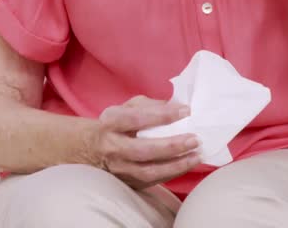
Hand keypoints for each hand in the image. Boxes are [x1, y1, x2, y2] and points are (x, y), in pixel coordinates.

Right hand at [88, 95, 202, 189]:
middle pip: (143, 150)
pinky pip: (153, 181)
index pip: (136, 119)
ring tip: (196, 155)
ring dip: (176, 165)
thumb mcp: (125, 108)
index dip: (162, 115)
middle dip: (172, 145)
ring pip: (149, 171)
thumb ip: (149, 105)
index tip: (185, 111)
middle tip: (194, 139)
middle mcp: (113, 147)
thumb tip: (177, 107)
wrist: (90, 149)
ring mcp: (119, 168)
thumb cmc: (114, 125)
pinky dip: (172, 173)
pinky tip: (187, 164)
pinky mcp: (128, 182)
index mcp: (111, 123)